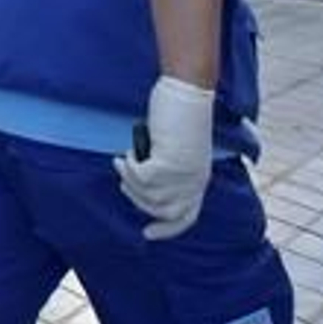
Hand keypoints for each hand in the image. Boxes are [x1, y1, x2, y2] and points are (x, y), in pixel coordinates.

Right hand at [114, 76, 213, 239]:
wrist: (187, 90)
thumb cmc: (180, 111)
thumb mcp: (179, 146)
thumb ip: (171, 165)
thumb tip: (148, 179)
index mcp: (199, 178)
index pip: (186, 217)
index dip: (167, 230)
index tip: (148, 233)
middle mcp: (195, 180)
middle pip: (164, 212)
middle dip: (140, 201)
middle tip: (125, 181)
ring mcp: (184, 173)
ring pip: (149, 195)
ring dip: (130, 180)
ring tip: (123, 160)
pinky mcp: (170, 161)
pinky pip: (141, 176)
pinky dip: (130, 165)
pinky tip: (129, 151)